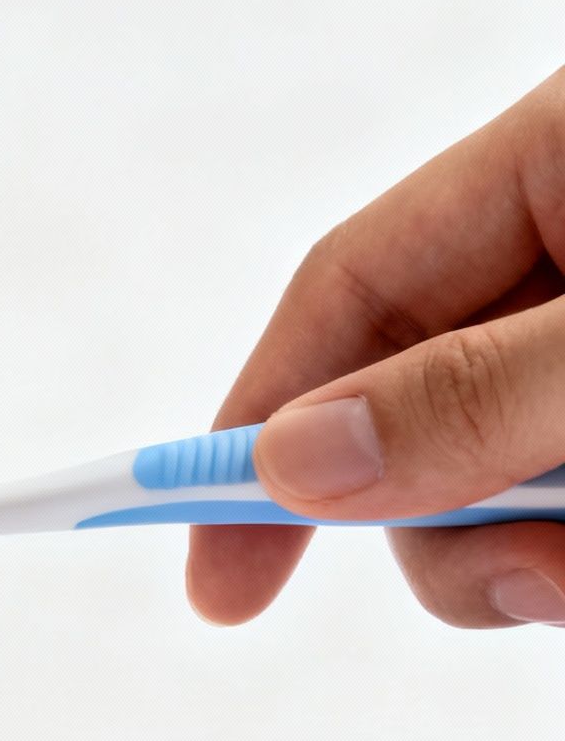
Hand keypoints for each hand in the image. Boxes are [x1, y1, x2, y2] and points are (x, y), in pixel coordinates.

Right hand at [190, 71, 564, 628]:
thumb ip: (474, 392)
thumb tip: (297, 463)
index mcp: (561, 161)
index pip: (347, 289)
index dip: (257, 423)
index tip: (211, 566)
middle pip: (416, 406)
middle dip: (437, 519)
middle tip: (517, 580)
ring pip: (496, 481)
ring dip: (528, 556)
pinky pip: (564, 515)